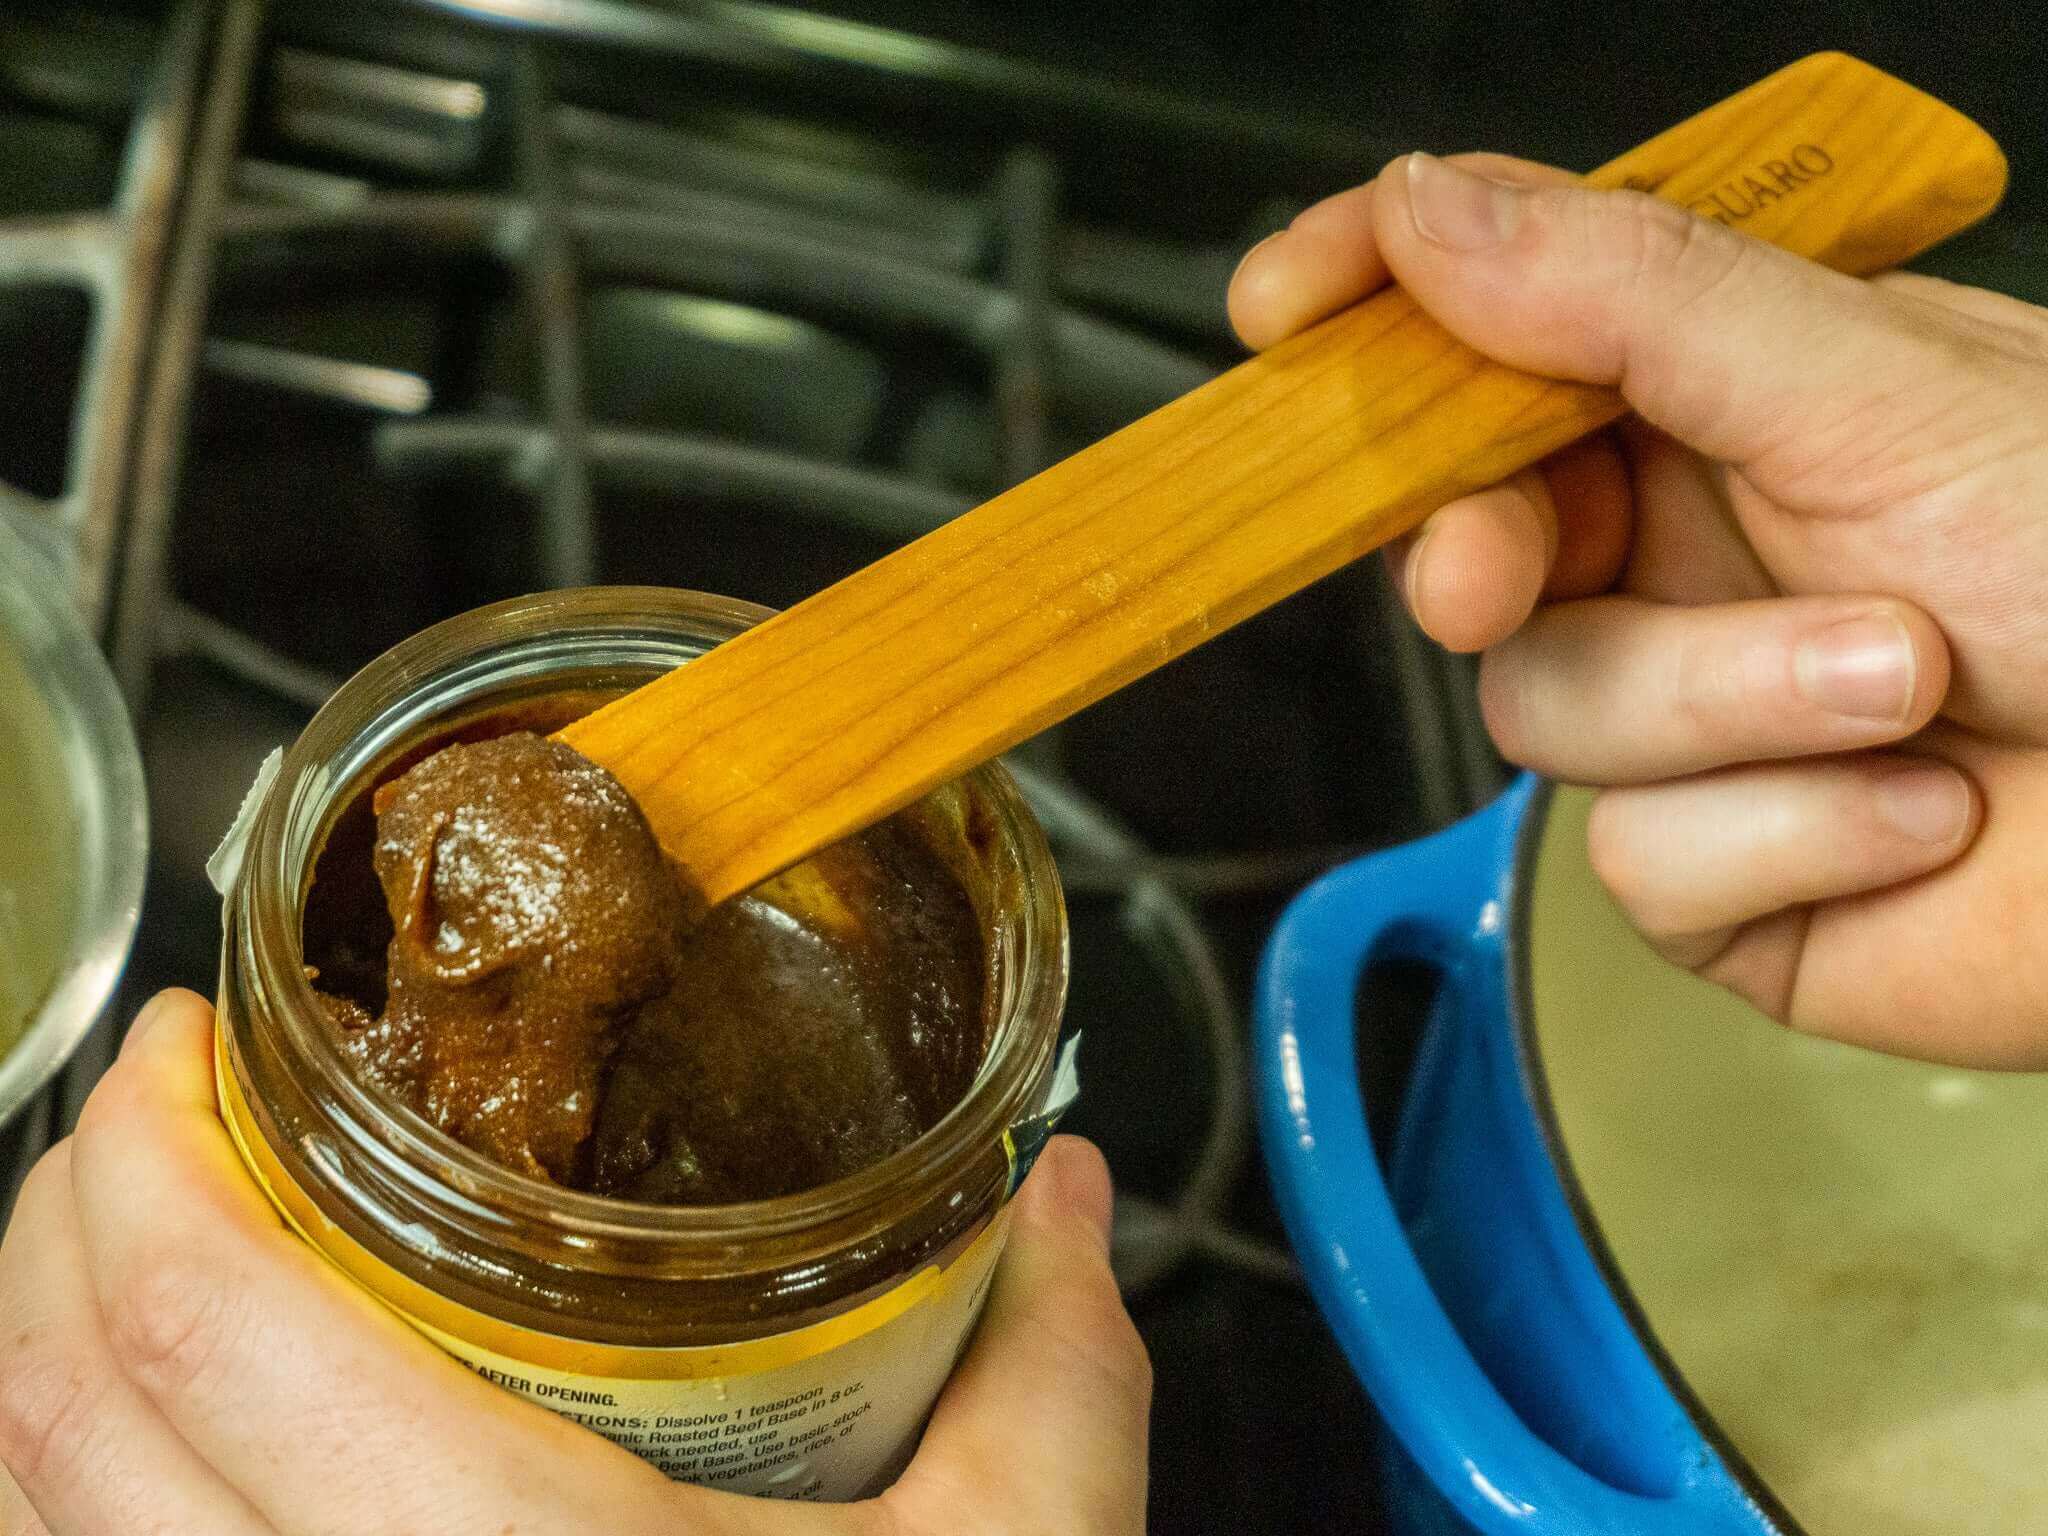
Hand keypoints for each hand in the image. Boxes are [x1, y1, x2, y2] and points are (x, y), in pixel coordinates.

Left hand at [0, 991, 1149, 1534]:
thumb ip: (1049, 1357)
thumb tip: (1059, 1187)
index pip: (201, 1322)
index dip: (143, 1146)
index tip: (184, 1037)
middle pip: (56, 1403)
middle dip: (65, 1205)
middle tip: (156, 1096)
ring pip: (28, 1521)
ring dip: (41, 1347)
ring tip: (130, 1230)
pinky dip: (58, 1491)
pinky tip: (135, 1437)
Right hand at [1232, 153, 2047, 1065]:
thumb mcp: (1874, 387)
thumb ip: (1631, 299)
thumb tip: (1428, 212)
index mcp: (1722, 401)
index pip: (1496, 333)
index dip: (1375, 314)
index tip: (1284, 308)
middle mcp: (1687, 551)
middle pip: (1464, 542)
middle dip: (1480, 556)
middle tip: (1487, 569)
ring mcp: (1692, 716)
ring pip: (1547, 712)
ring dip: (1733, 701)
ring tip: (1905, 683)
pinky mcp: (1714, 873)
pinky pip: (1642, 861)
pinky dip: (1791, 834)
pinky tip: (1921, 810)